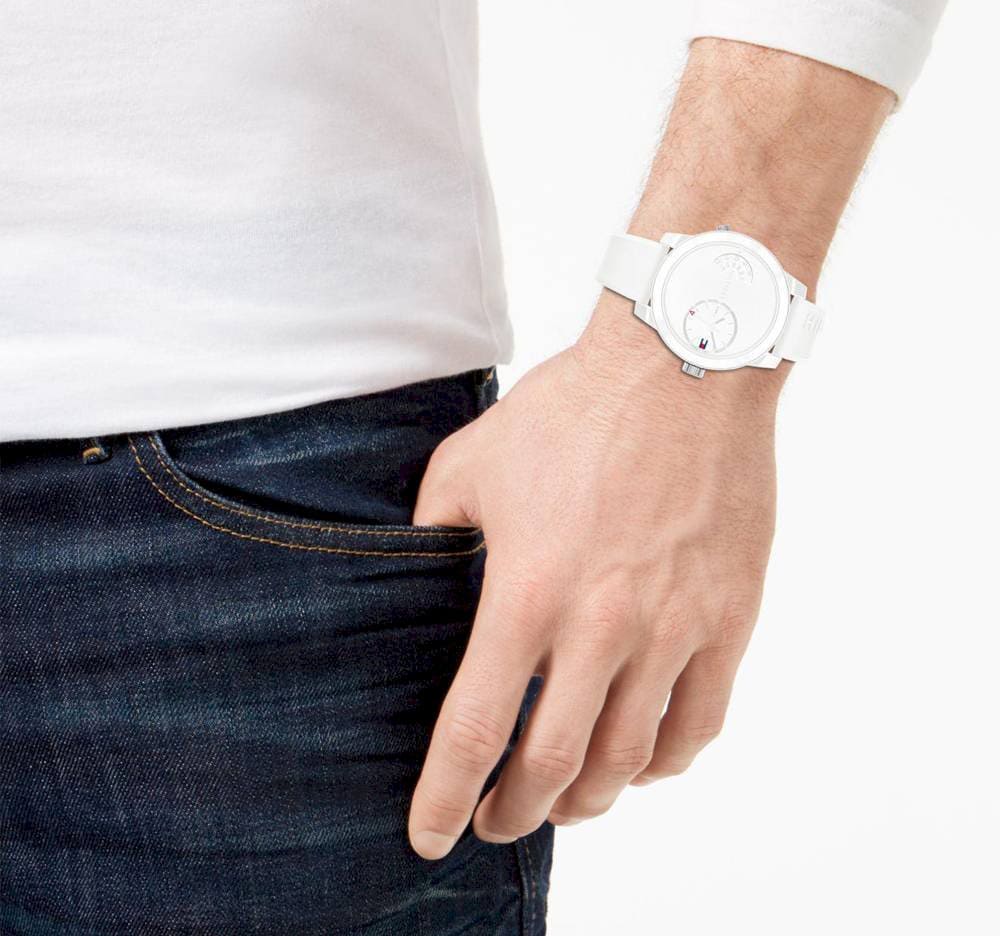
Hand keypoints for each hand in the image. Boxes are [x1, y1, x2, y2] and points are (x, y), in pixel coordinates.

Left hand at [406, 292, 782, 858]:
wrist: (683, 367)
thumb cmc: (573, 410)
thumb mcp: (471, 464)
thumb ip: (433, 532)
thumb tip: (416, 576)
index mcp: (526, 592)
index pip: (476, 729)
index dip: (445, 795)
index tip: (431, 834)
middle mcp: (601, 626)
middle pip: (552, 766)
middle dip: (515, 813)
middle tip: (497, 822)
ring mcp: (674, 628)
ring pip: (629, 760)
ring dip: (589, 799)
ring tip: (565, 802)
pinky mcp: (729, 618)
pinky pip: (700, 722)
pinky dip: (665, 762)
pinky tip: (643, 761)